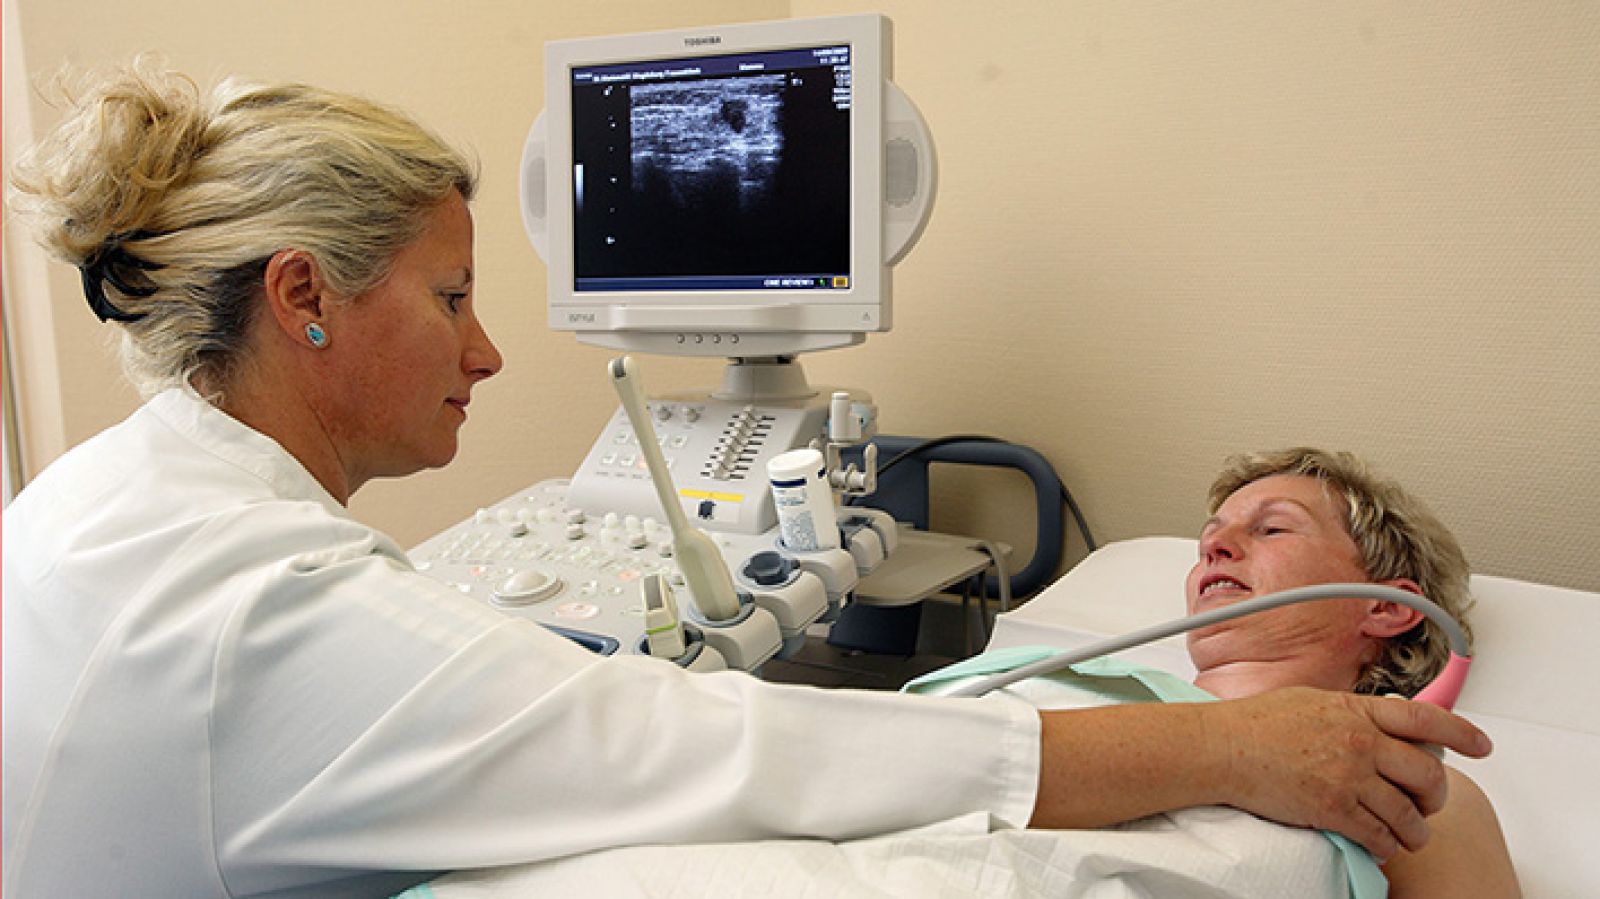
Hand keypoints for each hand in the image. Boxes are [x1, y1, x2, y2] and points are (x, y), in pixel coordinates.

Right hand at [1210, 688, 1491, 860]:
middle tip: (1428, 803)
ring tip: (1410, 834)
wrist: (1223, 748)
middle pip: (1427, 773)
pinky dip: (1387, 846)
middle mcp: (1361, 742)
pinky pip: (1380, 836)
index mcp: (1357, 710)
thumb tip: (1375, 722)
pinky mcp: (1334, 810)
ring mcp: (1349, 777)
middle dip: (1435, 795)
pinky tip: (1381, 844)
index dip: (1462, 732)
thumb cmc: (1256, 722)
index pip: (1426, 719)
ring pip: (1409, 814)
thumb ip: (1351, 712)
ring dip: (1415, 830)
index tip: (1482, 745)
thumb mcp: (1313, 700)